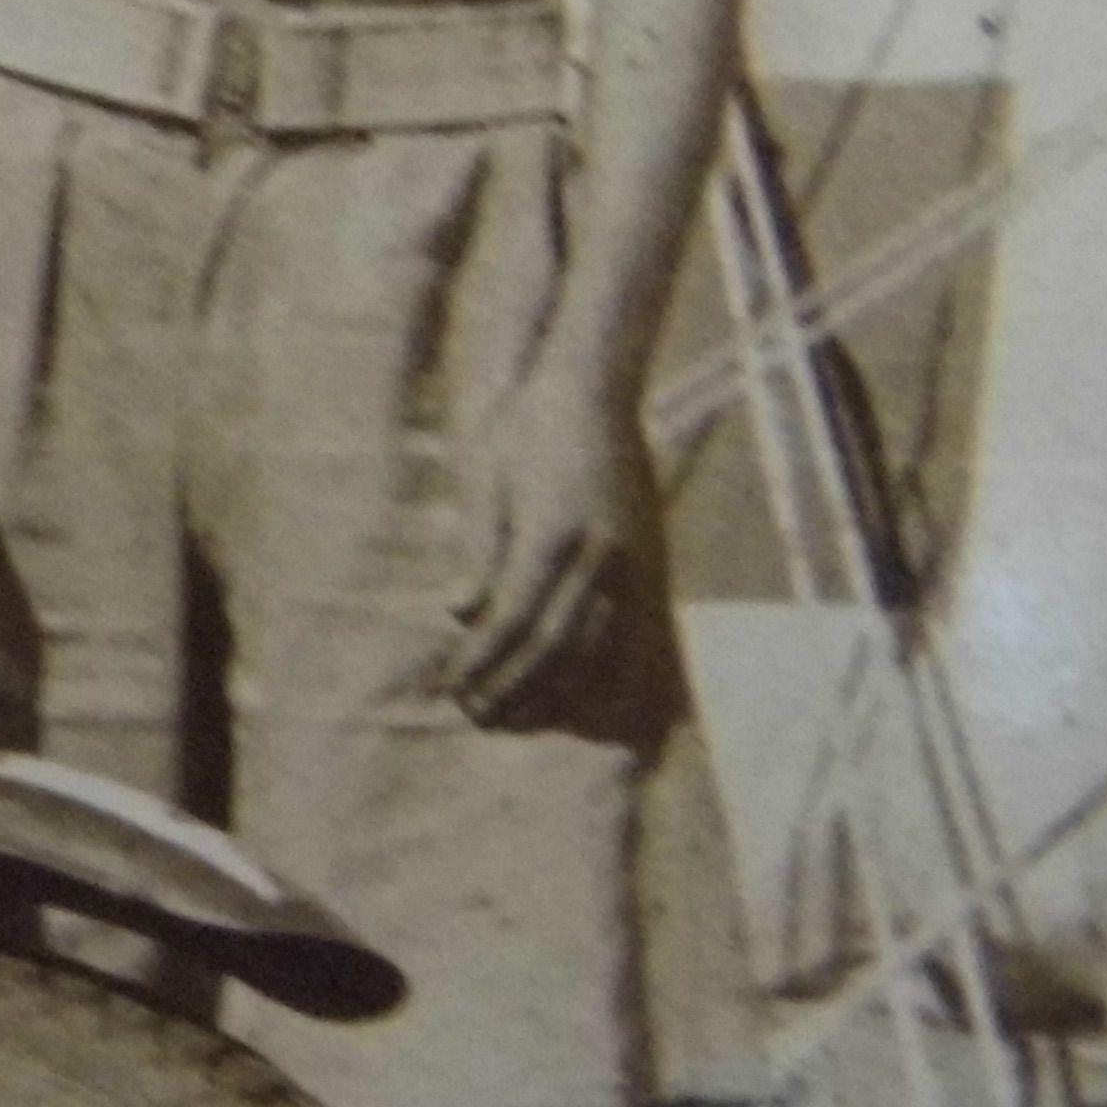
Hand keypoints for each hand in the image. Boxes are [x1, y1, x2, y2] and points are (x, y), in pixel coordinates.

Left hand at [450, 362, 640, 720]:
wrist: (591, 388)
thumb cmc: (526, 428)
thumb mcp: (487, 476)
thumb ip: (477, 544)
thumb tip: (460, 611)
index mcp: (552, 532)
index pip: (513, 619)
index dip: (483, 663)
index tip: (455, 688)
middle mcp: (600, 553)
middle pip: (557, 647)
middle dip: (515, 690)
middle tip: (478, 715)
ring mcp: (633, 561)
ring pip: (601, 650)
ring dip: (559, 694)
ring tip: (520, 719)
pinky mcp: (651, 565)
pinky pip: (639, 637)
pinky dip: (613, 676)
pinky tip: (588, 700)